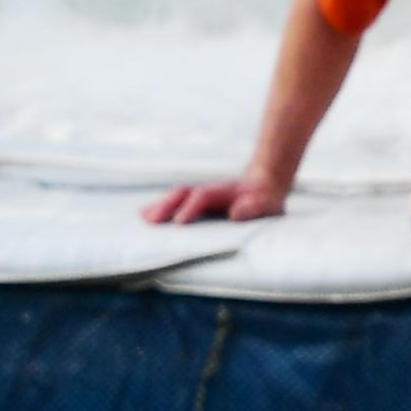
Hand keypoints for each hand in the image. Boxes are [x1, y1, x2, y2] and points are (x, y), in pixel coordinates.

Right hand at [143, 171, 288, 225]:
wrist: (263, 188)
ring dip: (159, 206)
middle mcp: (208, 191)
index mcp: (226, 192)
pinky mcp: (195, 201)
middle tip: (152, 222)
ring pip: (175, 197)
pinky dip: (159, 207)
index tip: (179, 222)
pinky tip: (144, 215)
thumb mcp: (267, 205)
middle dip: (167, 206)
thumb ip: (254, 208)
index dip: (191, 208)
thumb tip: (236, 213)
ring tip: (143, 220)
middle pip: (184, 193)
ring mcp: (199, 194)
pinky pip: (174, 202)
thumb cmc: (265, 202)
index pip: (203, 197)